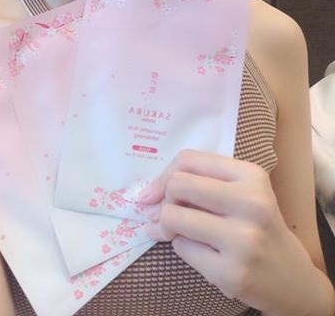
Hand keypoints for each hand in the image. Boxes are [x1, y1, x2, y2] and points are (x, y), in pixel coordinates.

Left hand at [138, 149, 315, 313]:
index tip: (155, 191)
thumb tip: (147, 194)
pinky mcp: (232, 273)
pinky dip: (181, 247)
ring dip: (166, 226)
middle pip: (178, 185)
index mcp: (251, 175)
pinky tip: (199, 252)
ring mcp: (243, 239)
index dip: (163, 175)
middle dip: (162, 200)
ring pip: (173, 217)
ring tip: (174, 232)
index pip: (189, 160)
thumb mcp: (240, 191)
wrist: (290, 277)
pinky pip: (182, 249)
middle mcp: (251, 203)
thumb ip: (200, 181)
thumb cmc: (255, 225)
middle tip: (164, 214)